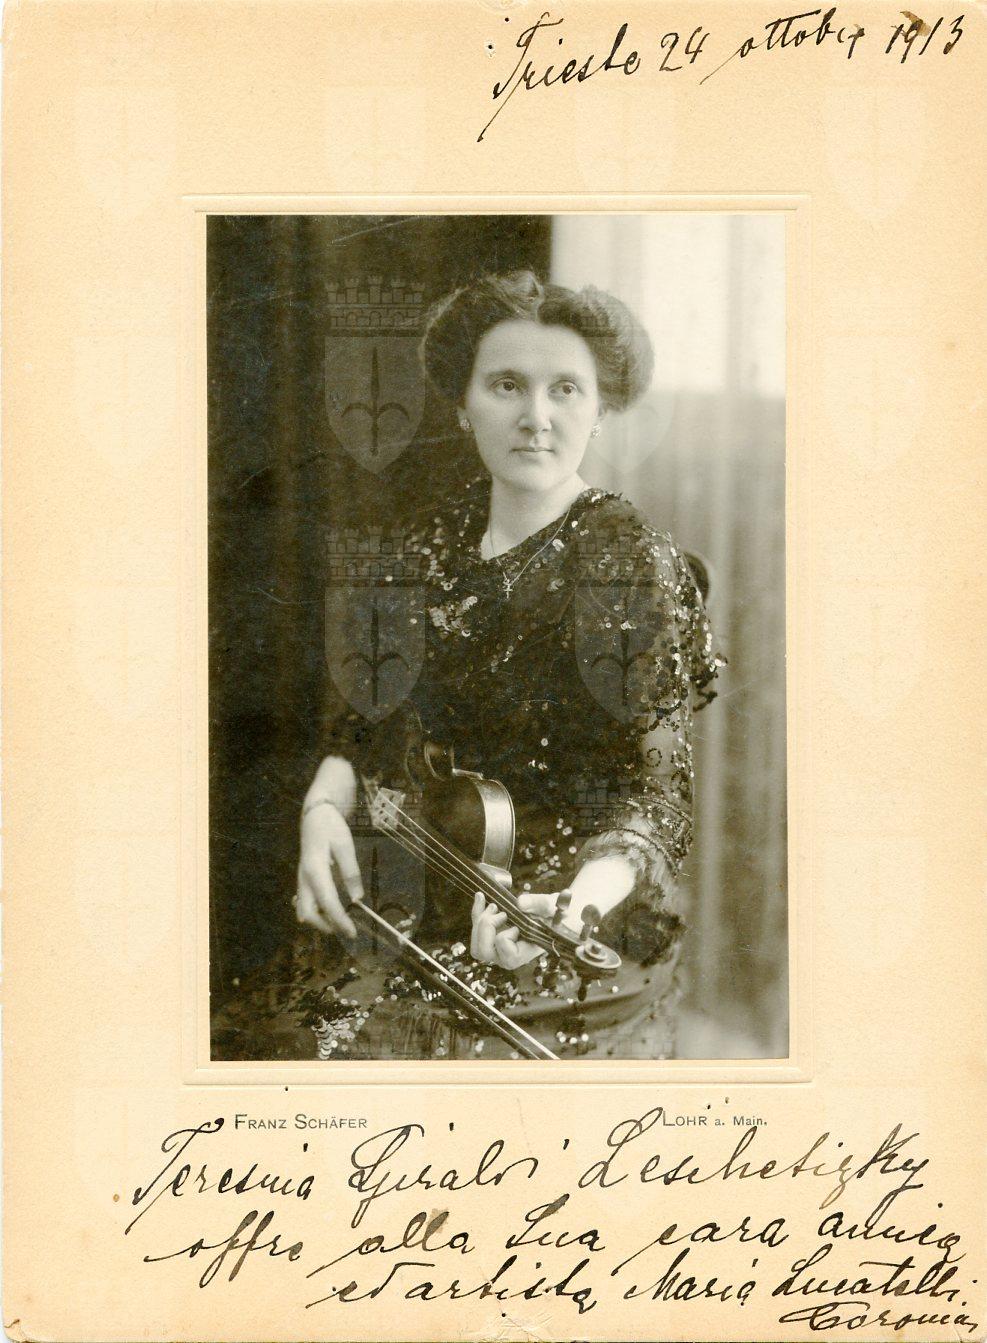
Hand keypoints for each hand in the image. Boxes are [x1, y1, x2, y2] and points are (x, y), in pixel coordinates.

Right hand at [295, 800, 362, 939]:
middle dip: (326, 926)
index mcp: (315, 870)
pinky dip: (316, 913)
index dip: (340, 920)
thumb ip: (350, 872)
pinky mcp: (303, 880)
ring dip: (321, 921)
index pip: (328, 902)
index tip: (352, 932)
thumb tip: (357, 899)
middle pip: (309, 913)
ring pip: (304, 910)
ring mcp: (301, 880)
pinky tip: (330, 913)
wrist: (314, 815)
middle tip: (346, 930)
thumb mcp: (345, 845)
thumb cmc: (331, 827)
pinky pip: (304, 903)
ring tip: (341, 922)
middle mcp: (303, 879)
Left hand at [470, 890, 561, 970]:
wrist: (557, 913)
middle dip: (487, 928)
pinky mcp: (493, 935)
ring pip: (475, 943)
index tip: (518, 926)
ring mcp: (498, 946)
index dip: (506, 937)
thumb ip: (540, 905)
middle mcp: (507, 955)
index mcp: (523, 955)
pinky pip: (476, 927)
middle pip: (483, 952)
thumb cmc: (559, 915)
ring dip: (480, 921)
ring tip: (493, 905)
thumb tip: (521, 902)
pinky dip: (477, 911)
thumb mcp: (554, 908)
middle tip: (501, 912)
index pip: (506, 954)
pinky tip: (481, 896)